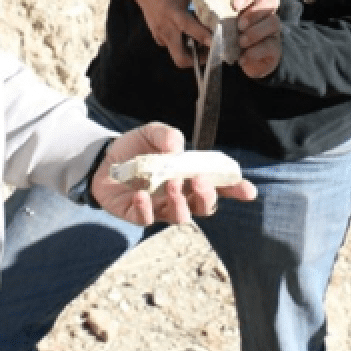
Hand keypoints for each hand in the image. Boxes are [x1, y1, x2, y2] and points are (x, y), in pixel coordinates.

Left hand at [90, 122, 256, 225]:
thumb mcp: (152, 132)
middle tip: (198, 180)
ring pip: (181, 217)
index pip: (218, 185)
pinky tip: (140, 194)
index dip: (235, 189)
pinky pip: (146, 218)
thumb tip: (177, 147)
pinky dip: (146, 208)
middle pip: (204, 207)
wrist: (102, 159)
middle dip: (207, 197)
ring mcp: (160, 207)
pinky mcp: (137, 214)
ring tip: (172, 184)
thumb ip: (166, 135)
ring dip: (180, 203)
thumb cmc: (135, 147)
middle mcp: (180, 194)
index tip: (249, 191)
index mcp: (190, 174)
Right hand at [118, 0, 212, 68]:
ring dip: (192, 54)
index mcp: (175, 10)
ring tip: (206, 46)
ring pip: (177, 55)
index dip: (208, 38)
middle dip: (199, 59)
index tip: (222, 43)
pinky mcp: (157, 36)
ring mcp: (160, 33)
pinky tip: (193, 37)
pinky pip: (172, 47)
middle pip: (182, 57)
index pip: (192, 29)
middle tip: (215, 52)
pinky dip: (183, 45)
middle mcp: (166, 26)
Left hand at [226, 0, 280, 78]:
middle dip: (255, 11)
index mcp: (253, 0)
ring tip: (240, 42)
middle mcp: (267, 11)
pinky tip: (242, 58)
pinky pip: (271, 46)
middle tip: (239, 25)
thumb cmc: (228, 32)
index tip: (234, 5)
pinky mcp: (274, 48)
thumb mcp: (220, 16)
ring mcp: (273, 29)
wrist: (237, 59)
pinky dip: (255, 52)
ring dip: (255, 32)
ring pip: (274, 22)